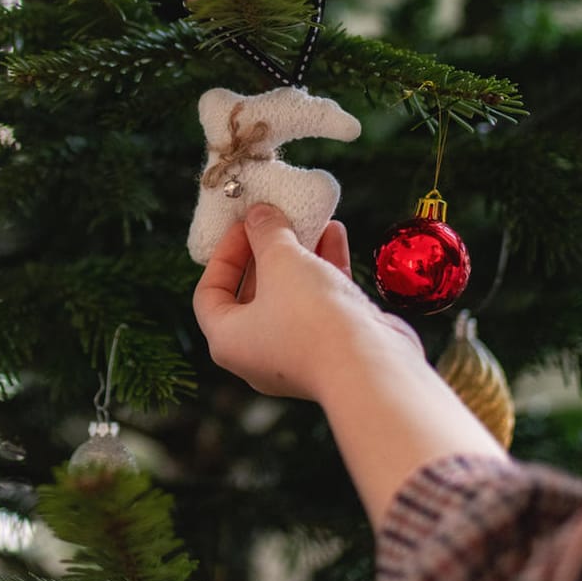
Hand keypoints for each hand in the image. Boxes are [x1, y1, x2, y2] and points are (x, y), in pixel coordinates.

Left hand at [192, 204, 422, 401]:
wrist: (371, 365)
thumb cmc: (310, 317)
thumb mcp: (281, 260)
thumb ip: (267, 232)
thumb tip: (259, 215)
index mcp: (228, 340)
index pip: (210, 293)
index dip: (224, 253)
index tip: (245, 225)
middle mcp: (257, 352)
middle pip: (252, 291)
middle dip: (267, 249)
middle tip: (277, 218)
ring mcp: (297, 352)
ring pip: (291, 294)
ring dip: (300, 254)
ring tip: (310, 220)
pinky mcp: (332, 347)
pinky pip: (321, 301)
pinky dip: (325, 267)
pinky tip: (335, 233)